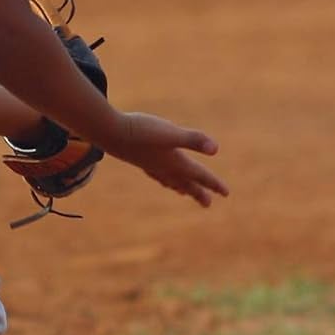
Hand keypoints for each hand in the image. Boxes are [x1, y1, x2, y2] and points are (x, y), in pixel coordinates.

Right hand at [104, 112, 227, 207]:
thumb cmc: (141, 130)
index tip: (226, 194)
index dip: (213, 183)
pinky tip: (157, 173)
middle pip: (185, 183)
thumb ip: (193, 139)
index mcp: (175, 162)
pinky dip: (162, 178)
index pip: (199, 175)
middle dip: (197, 192)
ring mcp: (150, 164)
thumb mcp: (170, 132)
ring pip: (169, 180)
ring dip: (179, 187)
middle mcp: (164, 167)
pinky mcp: (138, 159)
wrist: (109, 132)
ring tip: (183, 192)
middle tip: (207, 203)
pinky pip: (155, 173)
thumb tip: (216, 149)